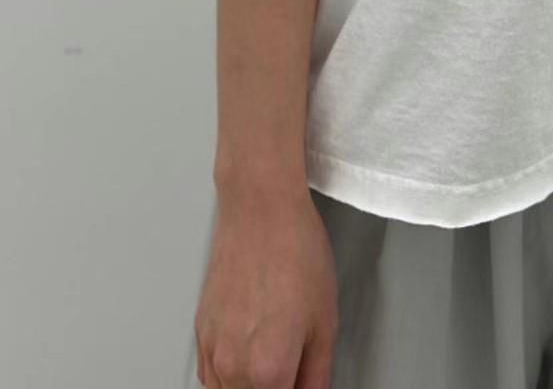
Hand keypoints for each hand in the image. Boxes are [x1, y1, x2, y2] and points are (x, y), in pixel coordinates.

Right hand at [193, 185, 338, 388]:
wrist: (261, 208)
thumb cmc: (295, 251)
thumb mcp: (325, 321)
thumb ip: (316, 375)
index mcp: (267, 372)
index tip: (301, 380)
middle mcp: (231, 368)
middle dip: (275, 387)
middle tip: (293, 368)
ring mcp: (210, 350)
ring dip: (249, 385)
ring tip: (275, 355)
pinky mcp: (199, 332)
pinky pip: (210, 376)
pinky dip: (229, 376)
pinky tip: (251, 353)